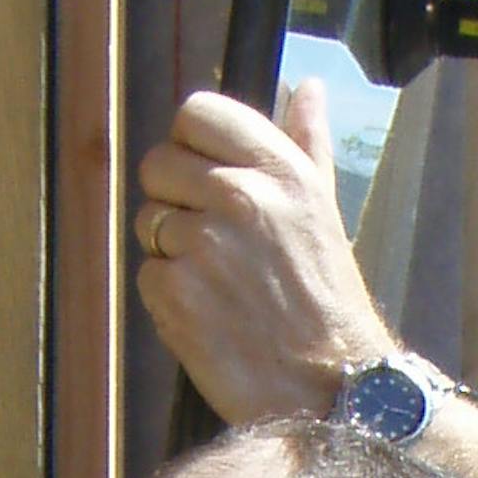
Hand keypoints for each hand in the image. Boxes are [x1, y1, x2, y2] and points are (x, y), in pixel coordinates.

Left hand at [134, 85, 392, 424]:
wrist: (331, 389)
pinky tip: (209, 314)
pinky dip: (169, 296)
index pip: (195, 113)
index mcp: (280, 168)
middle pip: (157, 164)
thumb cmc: (328, 300)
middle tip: (214, 241)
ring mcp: (203, 243)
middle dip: (174, 199)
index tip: (207, 175)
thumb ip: (307, 144)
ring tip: (221, 284)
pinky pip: (146, 273)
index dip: (190, 144)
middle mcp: (240, 196)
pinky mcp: (175, 291)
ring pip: (149, 222)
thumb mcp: (324, 210)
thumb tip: (306, 88)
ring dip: (174, 252)